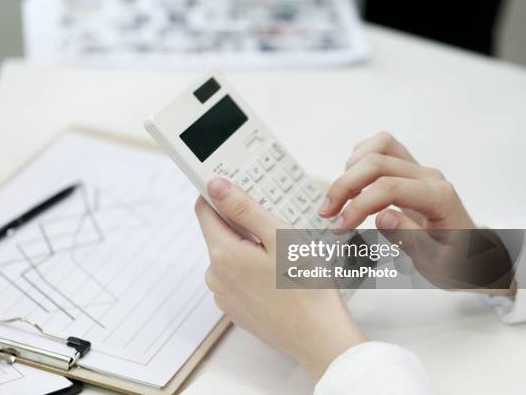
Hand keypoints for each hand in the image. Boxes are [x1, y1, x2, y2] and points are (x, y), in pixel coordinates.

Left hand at [195, 178, 365, 381]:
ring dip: (250, 248)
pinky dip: (253, 270)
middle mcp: (216, 276)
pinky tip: (279, 276)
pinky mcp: (237, 309)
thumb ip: (244, 208)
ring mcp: (225, 295)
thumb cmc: (306, 288)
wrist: (320, 338)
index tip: (238, 188)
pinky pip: (238, 278)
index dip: (220, 194)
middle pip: (220, 233)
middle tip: (277, 228)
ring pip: (231, 255)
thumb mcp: (278, 236)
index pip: (205, 210)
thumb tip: (216, 187)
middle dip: (244, 224)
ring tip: (284, 256)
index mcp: (223, 254)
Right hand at [319, 132, 515, 295]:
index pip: (388, 188)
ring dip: (351, 170)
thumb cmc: (455, 263)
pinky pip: (382, 147)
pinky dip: (360, 161)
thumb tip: (382, 217)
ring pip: (379, 146)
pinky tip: (353, 187)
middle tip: (327, 213)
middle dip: (345, 186)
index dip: (357, 206)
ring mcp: (419, 170)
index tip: (339, 227)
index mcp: (439, 198)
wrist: (472, 256)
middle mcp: (429, 177)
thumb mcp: (435, 263)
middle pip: (377, 162)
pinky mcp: (409, 169)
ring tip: (340, 200)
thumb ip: (410, 239)